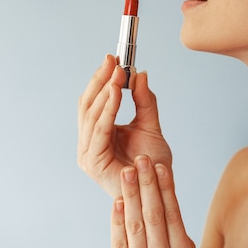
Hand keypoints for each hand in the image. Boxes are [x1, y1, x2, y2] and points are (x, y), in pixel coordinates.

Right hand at [78, 55, 171, 197]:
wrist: (160, 188)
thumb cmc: (153, 164)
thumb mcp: (150, 124)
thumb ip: (144, 101)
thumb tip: (140, 74)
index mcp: (98, 135)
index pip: (94, 101)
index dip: (101, 79)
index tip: (113, 59)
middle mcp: (89, 144)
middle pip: (87, 105)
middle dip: (100, 80)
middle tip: (113, 61)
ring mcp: (88, 154)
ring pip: (91, 115)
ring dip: (104, 90)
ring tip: (117, 73)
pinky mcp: (93, 163)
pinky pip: (99, 130)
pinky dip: (107, 109)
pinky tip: (116, 92)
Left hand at [111, 155, 194, 247]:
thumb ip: (181, 237)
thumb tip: (182, 214)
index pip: (173, 215)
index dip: (167, 190)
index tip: (161, 166)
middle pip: (154, 215)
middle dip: (148, 185)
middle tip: (142, 160)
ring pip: (136, 224)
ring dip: (131, 195)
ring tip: (127, 172)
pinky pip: (120, 242)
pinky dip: (118, 222)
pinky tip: (118, 201)